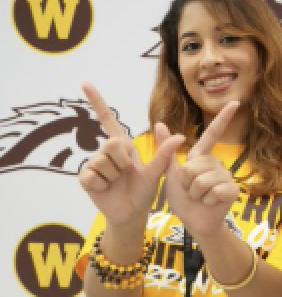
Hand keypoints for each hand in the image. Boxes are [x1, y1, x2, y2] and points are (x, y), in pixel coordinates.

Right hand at [77, 83, 184, 227]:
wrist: (131, 213)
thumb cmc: (144, 191)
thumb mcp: (156, 173)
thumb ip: (164, 154)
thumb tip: (180, 136)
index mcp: (123, 146)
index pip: (108, 120)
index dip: (97, 101)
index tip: (86, 83)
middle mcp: (106, 152)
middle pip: (112, 143)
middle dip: (123, 161)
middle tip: (127, 173)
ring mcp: (94, 164)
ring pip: (103, 161)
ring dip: (114, 175)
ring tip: (117, 182)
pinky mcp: (86, 178)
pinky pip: (93, 175)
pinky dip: (103, 185)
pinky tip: (106, 189)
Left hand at [162, 102, 241, 238]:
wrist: (195, 223)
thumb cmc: (184, 200)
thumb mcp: (171, 174)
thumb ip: (166, 150)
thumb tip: (159, 123)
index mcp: (202, 158)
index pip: (213, 134)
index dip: (223, 118)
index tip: (235, 103)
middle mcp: (216, 164)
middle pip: (194, 166)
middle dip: (187, 183)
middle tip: (192, 192)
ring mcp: (226, 177)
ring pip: (202, 180)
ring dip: (195, 194)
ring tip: (200, 198)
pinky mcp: (232, 190)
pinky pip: (214, 190)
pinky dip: (206, 200)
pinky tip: (210, 204)